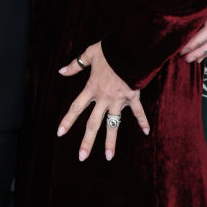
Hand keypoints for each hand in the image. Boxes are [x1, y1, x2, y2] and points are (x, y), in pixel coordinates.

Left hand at [57, 42, 149, 161]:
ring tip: (108, 157)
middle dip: (87, 141)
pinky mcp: (133, 98)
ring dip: (110, 141)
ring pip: (113, 125)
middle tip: (81, 157)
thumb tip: (60, 71)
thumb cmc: (110, 51)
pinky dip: (143, 121)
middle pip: (93, 123)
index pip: (76, 107)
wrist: (130, 49)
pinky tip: (147, 132)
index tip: (59, 134)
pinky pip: (138, 112)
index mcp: (92, 88)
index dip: (67, 121)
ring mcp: (119, 100)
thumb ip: (75, 65)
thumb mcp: (90, 54)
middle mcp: (104, 98)